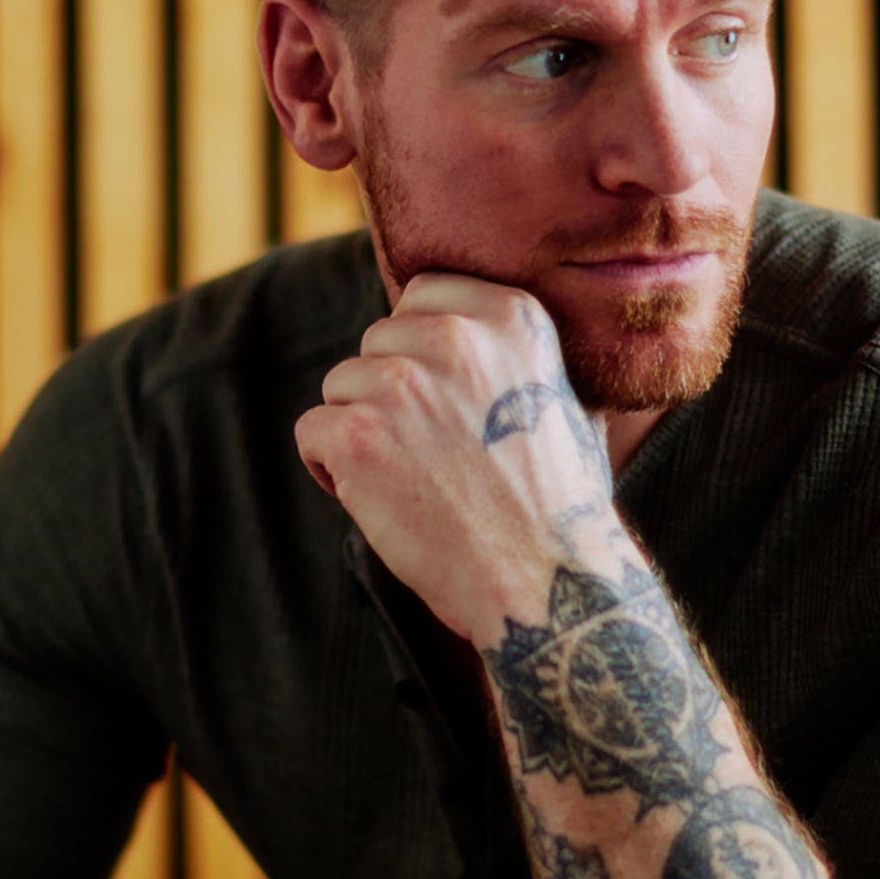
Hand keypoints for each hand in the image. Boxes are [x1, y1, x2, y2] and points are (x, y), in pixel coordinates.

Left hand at [295, 272, 624, 638]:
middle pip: (378, 342)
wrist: (546, 583)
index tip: (443, 399)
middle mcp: (454, 336)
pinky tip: (380, 501)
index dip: (420, 350)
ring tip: (413, 482)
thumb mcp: (567, 398)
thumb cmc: (559, 504)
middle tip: (433, 454)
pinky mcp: (357, 435)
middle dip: (390, 395)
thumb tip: (478, 334)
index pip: (422, 295)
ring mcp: (401, 383)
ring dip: (362, 432)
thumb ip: (515, 355)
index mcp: (510, 315)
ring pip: (341, 386)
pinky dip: (330, 470)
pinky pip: (311, 431)